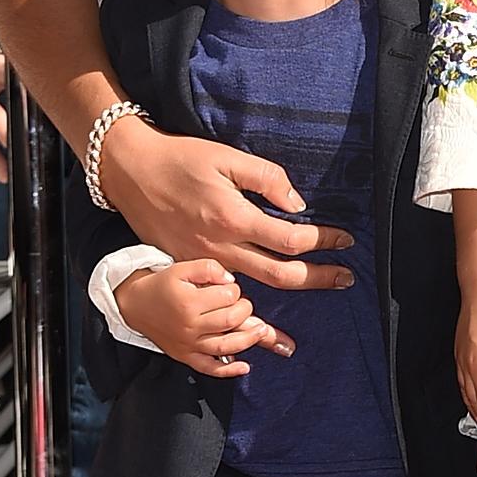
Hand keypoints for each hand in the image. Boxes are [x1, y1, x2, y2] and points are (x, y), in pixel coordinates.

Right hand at [99, 115, 352, 291]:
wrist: (129, 172)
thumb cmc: (180, 159)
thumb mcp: (227, 158)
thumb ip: (267, 179)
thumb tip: (297, 205)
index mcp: (234, 218)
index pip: (292, 240)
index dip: (324, 241)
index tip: (346, 239)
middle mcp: (220, 248)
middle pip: (281, 276)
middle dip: (318, 279)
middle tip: (347, 278)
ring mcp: (202, 263)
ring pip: (253, 293)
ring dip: (286, 299)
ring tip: (312, 296)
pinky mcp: (187, 268)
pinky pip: (223, 296)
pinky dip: (247, 309)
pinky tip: (263, 317)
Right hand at [116, 258, 291, 376]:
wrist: (134, 304)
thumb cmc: (161, 285)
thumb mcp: (182, 267)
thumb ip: (209, 268)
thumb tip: (231, 281)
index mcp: (189, 302)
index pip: (229, 296)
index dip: (235, 290)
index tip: (229, 287)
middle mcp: (190, 326)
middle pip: (231, 320)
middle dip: (244, 310)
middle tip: (242, 304)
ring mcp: (188, 344)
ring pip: (226, 346)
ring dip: (248, 339)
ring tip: (261, 331)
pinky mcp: (185, 356)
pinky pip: (209, 368)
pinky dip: (228, 371)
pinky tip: (245, 367)